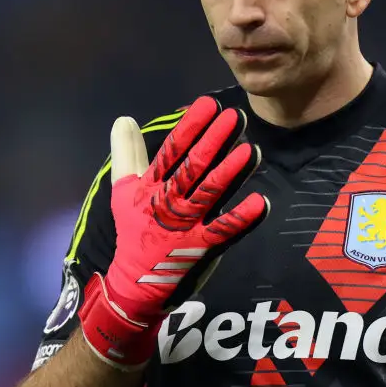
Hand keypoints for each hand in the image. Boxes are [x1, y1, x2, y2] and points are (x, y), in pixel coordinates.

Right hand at [78, 96, 268, 368]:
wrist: (135, 282)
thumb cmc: (134, 230)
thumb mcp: (123, 190)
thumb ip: (127, 154)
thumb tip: (123, 118)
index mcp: (150, 186)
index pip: (171, 150)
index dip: (191, 126)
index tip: (209, 104)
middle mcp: (167, 202)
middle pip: (193, 167)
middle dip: (214, 140)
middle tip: (235, 117)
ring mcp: (185, 226)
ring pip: (210, 193)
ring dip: (231, 171)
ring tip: (252, 150)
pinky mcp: (200, 248)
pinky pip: (224, 230)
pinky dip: (242, 217)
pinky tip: (261, 202)